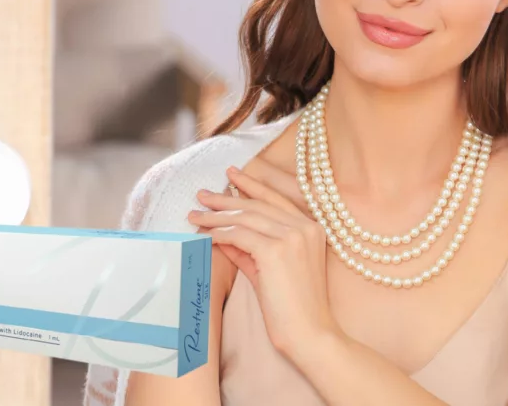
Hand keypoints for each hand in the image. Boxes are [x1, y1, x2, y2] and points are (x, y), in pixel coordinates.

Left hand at [187, 166, 340, 358]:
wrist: (309, 333)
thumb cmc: (292, 307)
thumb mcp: (270, 269)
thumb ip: (250, 248)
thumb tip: (223, 233)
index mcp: (311, 227)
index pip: (275, 199)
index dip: (252, 185)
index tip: (231, 175)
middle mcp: (304, 226)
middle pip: (257, 205)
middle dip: (226, 198)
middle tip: (202, 194)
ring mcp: (292, 236)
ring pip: (246, 218)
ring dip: (216, 215)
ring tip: (195, 215)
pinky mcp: (276, 250)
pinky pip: (239, 235)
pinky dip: (219, 234)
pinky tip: (204, 236)